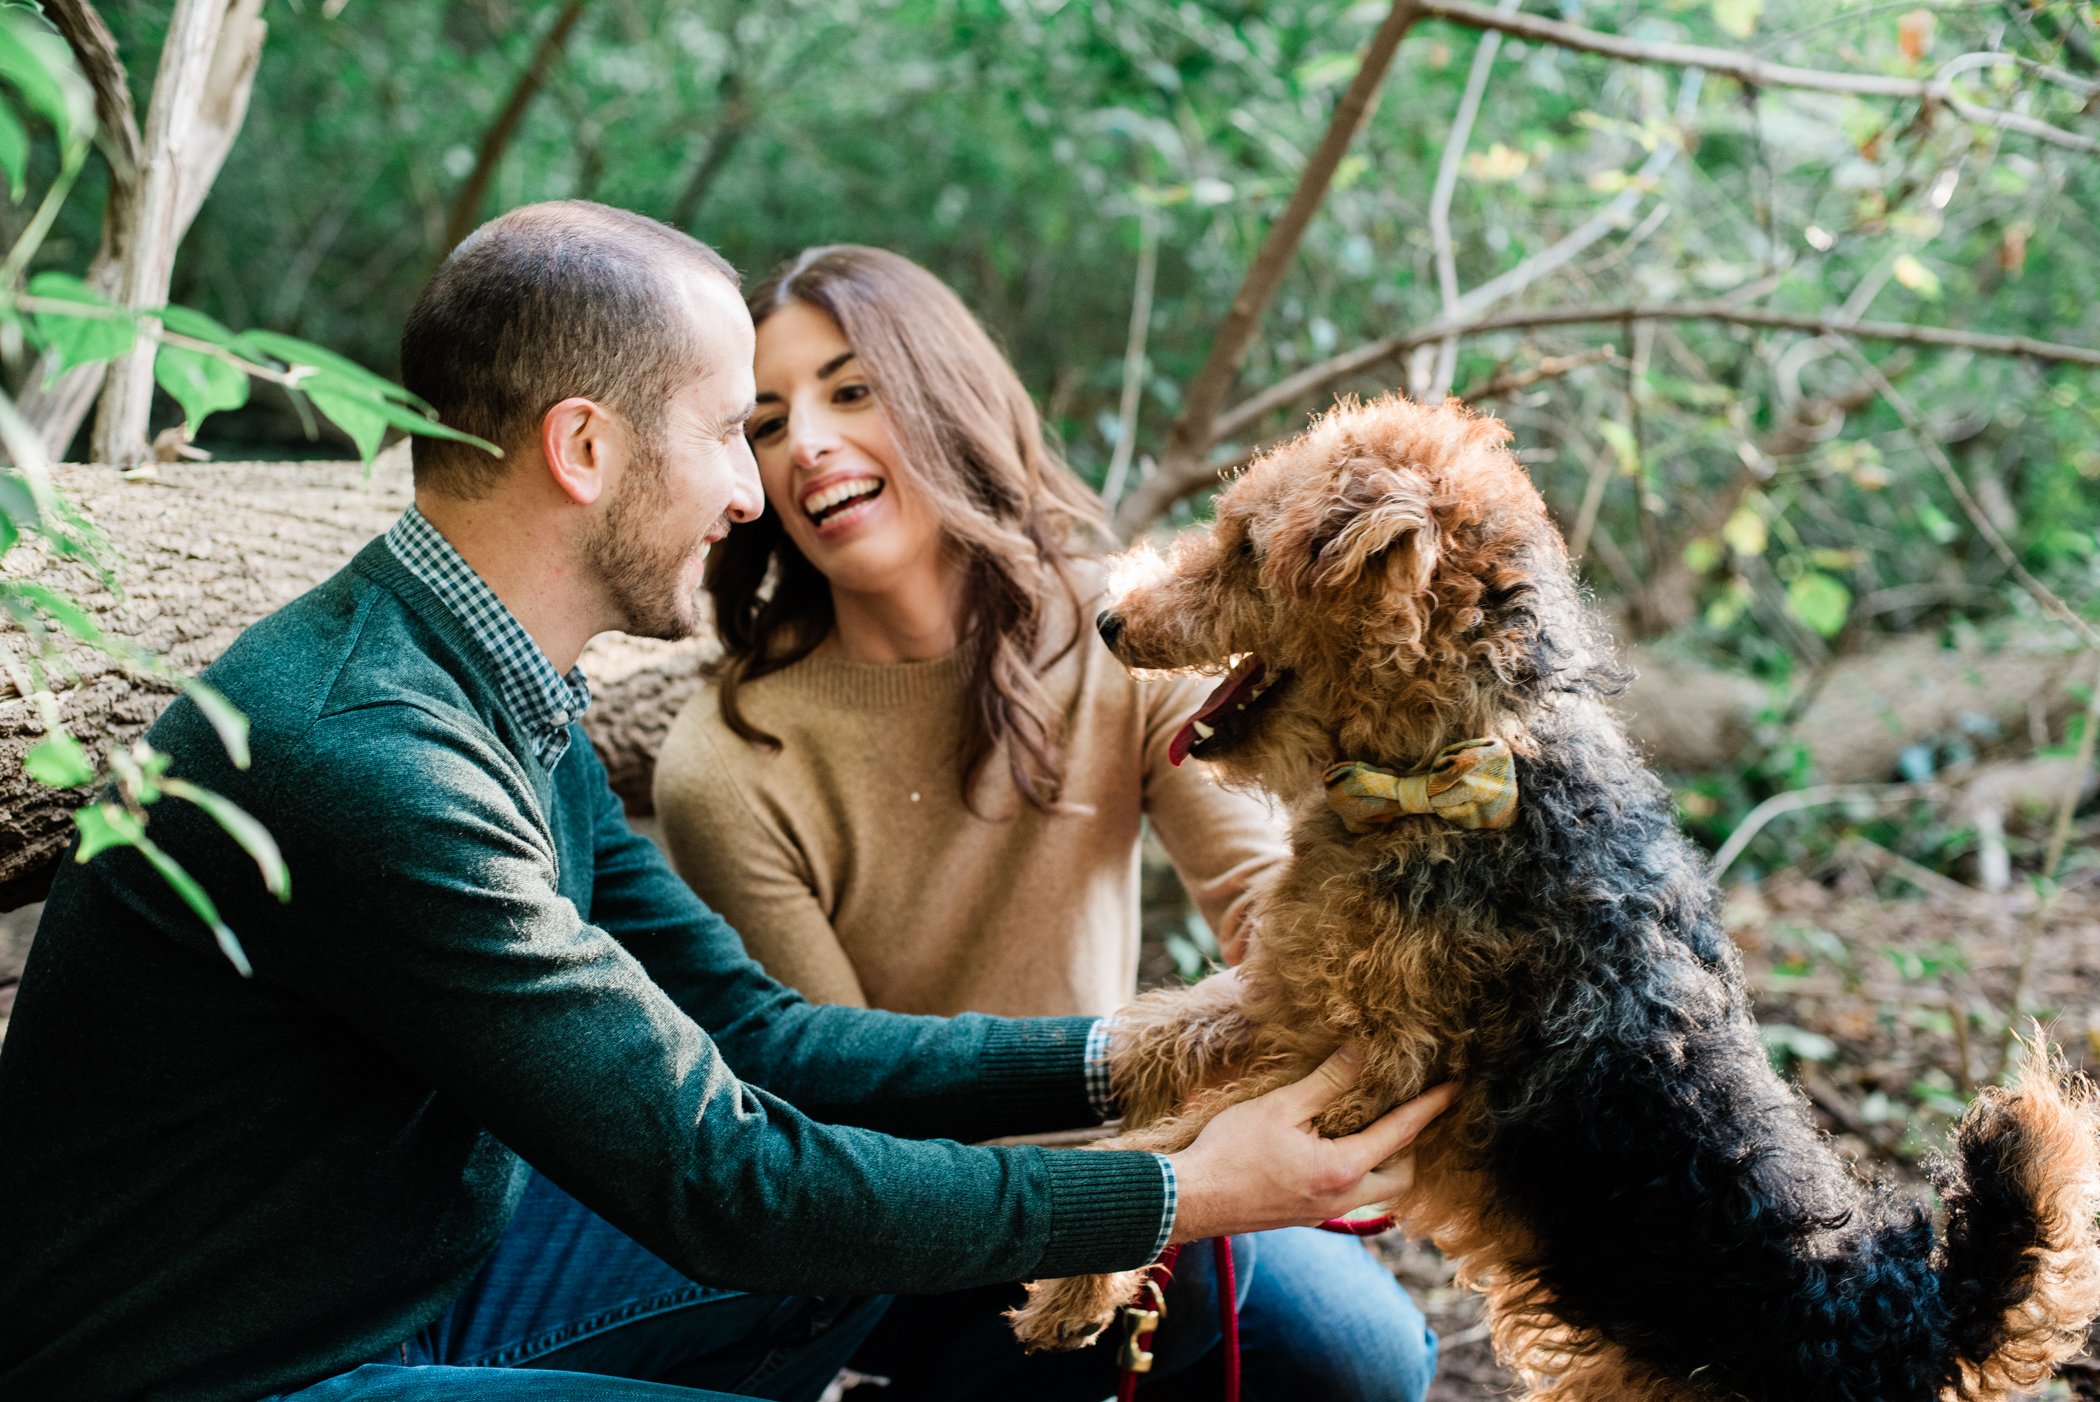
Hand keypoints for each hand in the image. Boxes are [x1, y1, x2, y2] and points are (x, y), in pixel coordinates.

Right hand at [1163, 1046, 1456, 1242]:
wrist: (1191, 1199)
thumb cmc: (1231, 1150)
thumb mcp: (1281, 1107)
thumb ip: (1326, 1081)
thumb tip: (1361, 1052)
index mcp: (1342, 1169)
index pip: (1401, 1133)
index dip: (1430, 1107)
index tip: (1454, 1088)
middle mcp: (1341, 1197)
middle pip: (1400, 1178)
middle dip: (1411, 1147)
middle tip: (1409, 1111)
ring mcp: (1322, 1212)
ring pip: (1375, 1192)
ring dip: (1383, 1162)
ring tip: (1375, 1128)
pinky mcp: (1304, 1215)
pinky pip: (1349, 1196)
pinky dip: (1357, 1171)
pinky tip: (1336, 1148)